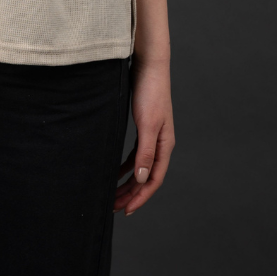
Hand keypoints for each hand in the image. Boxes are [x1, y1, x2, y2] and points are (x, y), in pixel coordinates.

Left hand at [114, 56, 173, 215]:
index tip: (125, 211)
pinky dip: (125, 165)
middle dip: (130, 194)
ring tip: (112, 194)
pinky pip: (135, 154)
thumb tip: (142, 178)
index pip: (153, 180)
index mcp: (164, 145)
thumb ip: (145, 152)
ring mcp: (152, 135)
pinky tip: (114, 170)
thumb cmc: (150, 92)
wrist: (149, 65)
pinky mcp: (144, 126)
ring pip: (139, 167)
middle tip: (113, 207)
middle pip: (146, 177)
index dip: (140, 197)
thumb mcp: (147, 124)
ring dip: (127, 182)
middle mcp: (160, 144)